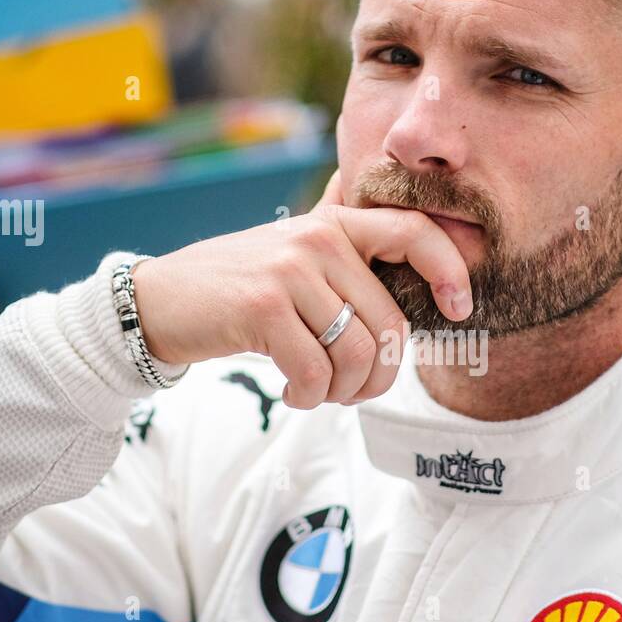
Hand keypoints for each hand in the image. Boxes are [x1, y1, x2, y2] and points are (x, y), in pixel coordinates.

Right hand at [129, 170, 472, 408]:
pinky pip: (314, 372)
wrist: (161, 300)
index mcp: (335, 224)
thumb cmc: (239, 289)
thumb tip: (417, 243)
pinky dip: (308, 398)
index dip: (449, 271)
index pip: (413, 232)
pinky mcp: (262, 307)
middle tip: (353, 394)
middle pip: (388, 324)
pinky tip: (292, 394)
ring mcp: (290, 270)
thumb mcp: (294, 254)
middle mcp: (318, 239)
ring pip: (354, 354)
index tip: (460, 311)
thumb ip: (346, 248)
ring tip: (319, 394)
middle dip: (379, 376)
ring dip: (342, 393)